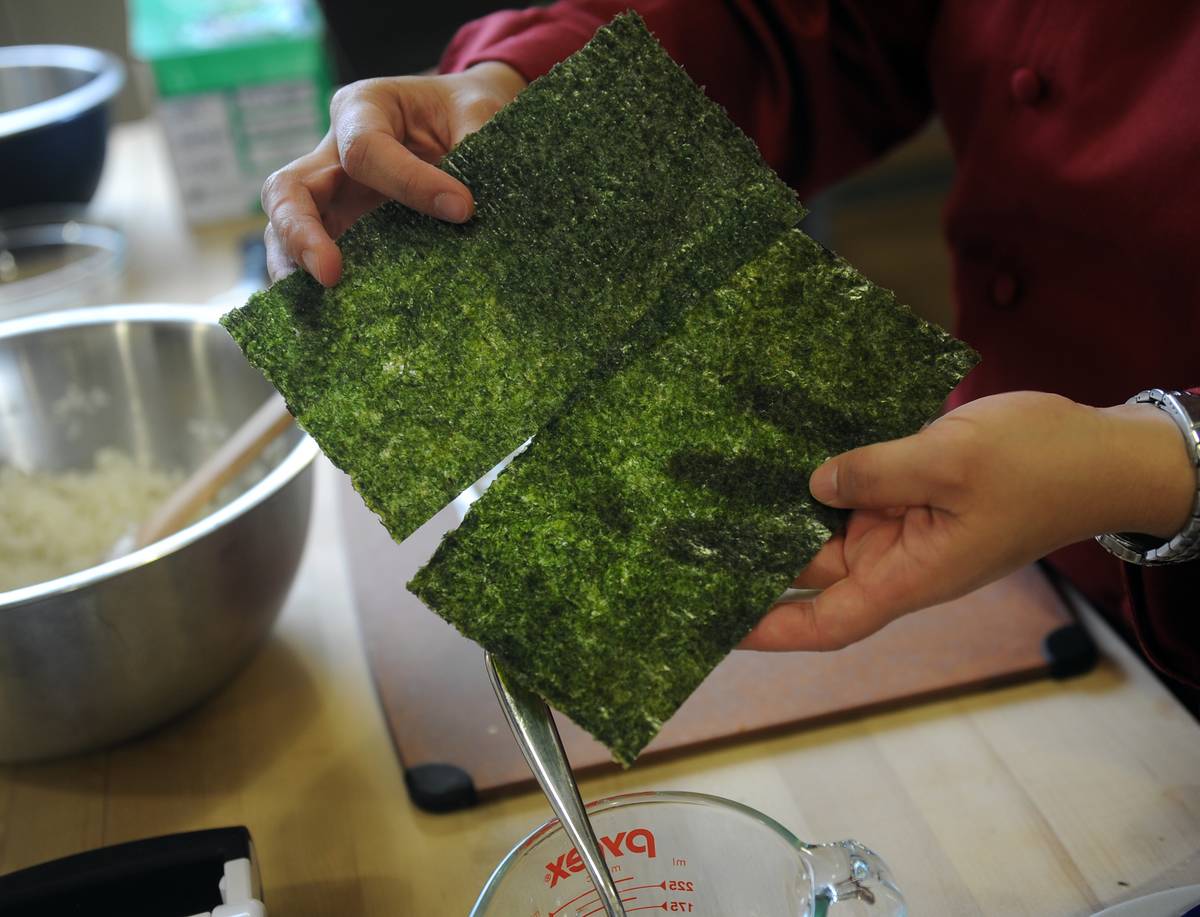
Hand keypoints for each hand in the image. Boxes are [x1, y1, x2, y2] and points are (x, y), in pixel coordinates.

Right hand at [261, 62, 526, 285]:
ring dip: (297, 272)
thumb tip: (474, 204)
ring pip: (287, 232)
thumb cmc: (467, 110)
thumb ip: (478, 144)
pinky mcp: (346, 235)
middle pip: (288, 191)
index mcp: (364, 109)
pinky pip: (318, 265)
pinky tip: (340, 323)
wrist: (466, 123)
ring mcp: (333, 200)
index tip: (462, 209)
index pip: (364, 148)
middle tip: (330, 274)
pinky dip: (321, 294)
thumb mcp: (481, 110)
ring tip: (321, 311)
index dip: (408, 181)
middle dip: (301, 232)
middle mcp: (333, 156)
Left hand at [740, 391, 1195, 651]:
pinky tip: (781, 446)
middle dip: (758, 553)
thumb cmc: (1042, 466)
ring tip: (717, 484)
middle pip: (814, 568)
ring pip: (828, 524)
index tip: (720, 627)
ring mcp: (904, 522)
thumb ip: (878, 472)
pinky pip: (856, 487)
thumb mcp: (953, 461)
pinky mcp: (911, 489)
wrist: (1102, 450)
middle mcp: (900, 556)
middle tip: (690, 531)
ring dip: (783, 507)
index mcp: (913, 574)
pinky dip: (823, 475)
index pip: (829, 621)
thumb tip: (816, 483)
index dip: (773, 630)